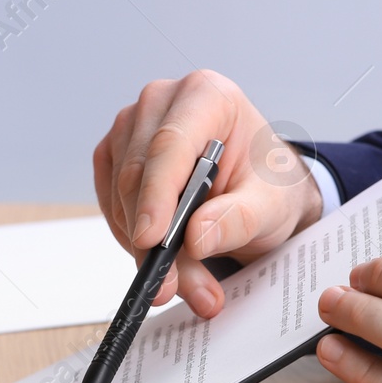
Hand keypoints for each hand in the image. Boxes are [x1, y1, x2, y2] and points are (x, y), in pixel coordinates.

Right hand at [94, 71, 323, 316]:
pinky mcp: (116, 156)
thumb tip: (197, 237)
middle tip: (171, 287)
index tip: (152, 241)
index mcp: (207, 95)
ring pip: (120, 195)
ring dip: (144, 248)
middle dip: (151, 238)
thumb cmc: (266, 184)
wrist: (256, 189)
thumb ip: (239, 220)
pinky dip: (133, 240)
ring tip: (185, 283)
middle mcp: (163, 102)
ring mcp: (133, 127)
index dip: (157, 195)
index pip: (170, 144)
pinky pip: (110, 206)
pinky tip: (164, 256)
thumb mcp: (271, 206)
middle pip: (138, 173)